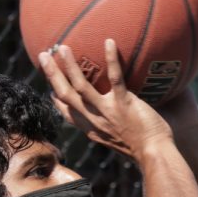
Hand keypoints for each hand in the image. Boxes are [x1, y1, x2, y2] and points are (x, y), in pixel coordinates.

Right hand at [40, 41, 173, 161]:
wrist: (154, 155)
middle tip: (43, 56)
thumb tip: (111, 118)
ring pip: (80, 87)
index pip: (68, 113)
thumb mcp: (118, 141)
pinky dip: (111, 59)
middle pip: (65, 95)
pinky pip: (115, 78)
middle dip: (52, 75)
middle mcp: (94, 120)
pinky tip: (109, 42)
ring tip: (62, 47)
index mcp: (92, 129)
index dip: (56, 100)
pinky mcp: (123, 104)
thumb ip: (109, 128)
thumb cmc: (143, 148)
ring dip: (69, 66)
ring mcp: (107, 112)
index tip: (50, 88)